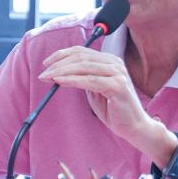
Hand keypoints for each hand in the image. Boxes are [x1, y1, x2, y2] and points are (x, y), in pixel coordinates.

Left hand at [37, 46, 153, 144]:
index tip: (46, 63)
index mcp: (109, 60)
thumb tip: (58, 72)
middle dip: (58, 63)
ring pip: (83, 67)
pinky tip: (60, 82)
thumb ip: (82, 78)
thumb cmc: (113, 109)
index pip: (81, 51)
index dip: (62, 54)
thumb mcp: (94, 89)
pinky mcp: (117, 86)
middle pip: (81, 57)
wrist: (134, 127)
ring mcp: (117, 73)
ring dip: (62, 71)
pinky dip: (72, 80)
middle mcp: (114, 63)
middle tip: (43, 73)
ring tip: (48, 77)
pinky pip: (89, 80)